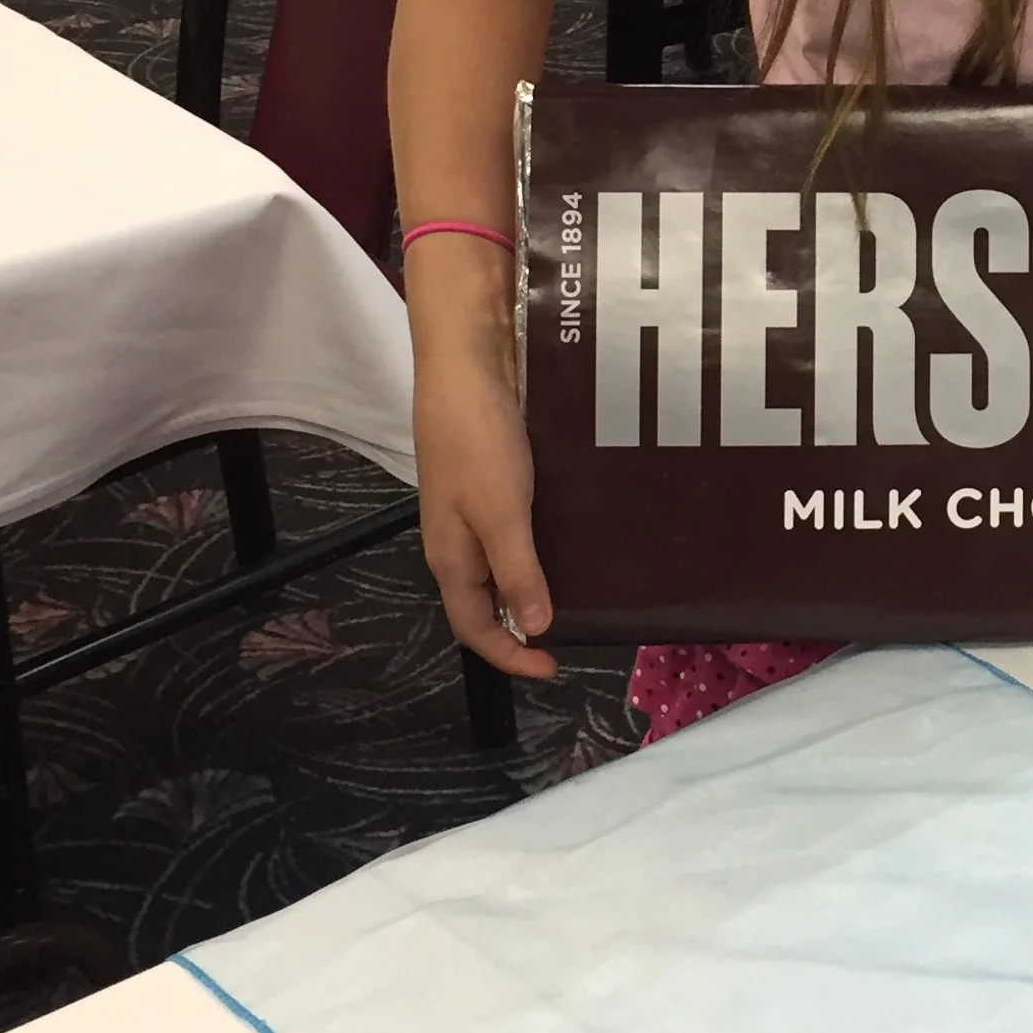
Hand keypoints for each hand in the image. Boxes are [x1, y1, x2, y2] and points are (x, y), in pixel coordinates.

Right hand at [414, 330, 558, 679]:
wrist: (467, 364)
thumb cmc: (476, 439)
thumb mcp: (500, 512)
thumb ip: (517, 571)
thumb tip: (534, 630)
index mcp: (451, 556)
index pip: (473, 628)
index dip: (509, 656)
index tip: (553, 669)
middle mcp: (459, 539)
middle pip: (486, 601)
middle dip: (522, 626)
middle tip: (572, 633)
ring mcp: (473, 507)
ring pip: (502, 564)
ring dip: (533, 584)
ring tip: (581, 592)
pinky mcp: (493, 478)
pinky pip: (515, 528)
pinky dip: (541, 545)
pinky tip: (574, 538)